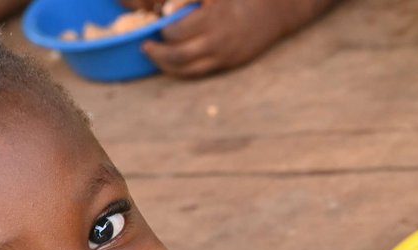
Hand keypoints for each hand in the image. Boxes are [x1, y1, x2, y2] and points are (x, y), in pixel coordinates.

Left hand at [141, 0, 317, 77]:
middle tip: (146, 44)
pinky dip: (178, 69)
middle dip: (157, 50)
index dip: (163, 27)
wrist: (272, 12)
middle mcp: (216, 38)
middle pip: (177, 53)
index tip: (157, 21)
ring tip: (153, 54)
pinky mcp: (225, 64)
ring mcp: (221, 54)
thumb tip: (166, 9)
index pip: (177, 28)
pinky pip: (196, 72)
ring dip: (164, 63)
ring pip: (184, 67)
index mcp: (213, 16)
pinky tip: (169, 63)